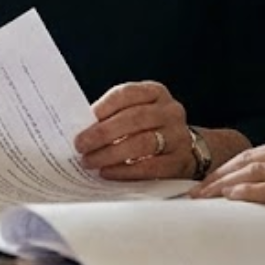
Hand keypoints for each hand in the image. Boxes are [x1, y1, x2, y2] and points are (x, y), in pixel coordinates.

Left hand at [73, 81, 195, 180]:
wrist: (183, 149)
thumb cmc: (148, 128)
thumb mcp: (134, 112)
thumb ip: (112, 116)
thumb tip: (81, 129)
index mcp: (155, 93)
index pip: (128, 94)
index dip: (105, 106)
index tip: (86, 118)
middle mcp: (170, 111)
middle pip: (135, 119)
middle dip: (103, 133)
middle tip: (81, 145)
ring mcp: (178, 136)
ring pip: (143, 143)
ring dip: (111, 153)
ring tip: (90, 161)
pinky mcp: (179, 161)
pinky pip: (151, 167)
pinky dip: (125, 171)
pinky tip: (108, 172)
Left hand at [188, 134, 264, 242]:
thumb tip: (261, 185)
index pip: (254, 153)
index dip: (226, 168)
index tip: (205, 183)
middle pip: (247, 159)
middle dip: (217, 176)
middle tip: (193, 193)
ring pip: (254, 172)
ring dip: (223, 186)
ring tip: (202, 200)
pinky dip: (247, 193)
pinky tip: (229, 199)